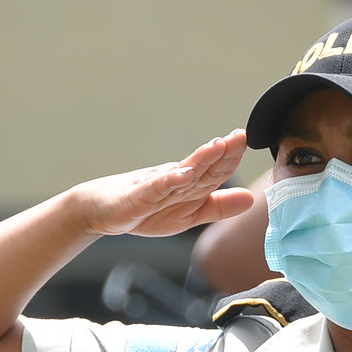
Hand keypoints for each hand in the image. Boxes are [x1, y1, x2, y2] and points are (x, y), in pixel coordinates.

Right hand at [65, 131, 253, 237]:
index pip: (215, 171)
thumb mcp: (188, 215)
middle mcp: (175, 180)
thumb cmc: (144, 211)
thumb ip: (218, 207)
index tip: (249, 143)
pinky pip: (155, 188)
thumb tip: (250, 198)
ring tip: (219, 146)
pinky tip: (182, 174)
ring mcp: (156, 187)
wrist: (101, 212)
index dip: (232, 158)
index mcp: (189, 185)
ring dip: (200, 159)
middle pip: (203, 166)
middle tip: (240, 136)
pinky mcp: (138, 197)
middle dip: (222, 151)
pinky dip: (169, 180)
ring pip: (182, 172)